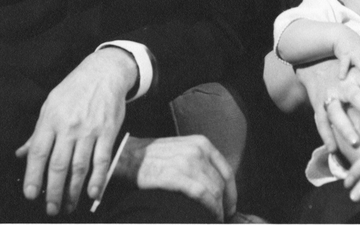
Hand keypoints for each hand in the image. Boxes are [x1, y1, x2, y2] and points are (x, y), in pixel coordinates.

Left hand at [15, 48, 136, 214]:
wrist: (104, 72)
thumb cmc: (75, 89)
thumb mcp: (51, 104)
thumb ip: (37, 132)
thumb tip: (21, 154)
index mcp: (51, 119)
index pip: (38, 153)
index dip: (33, 176)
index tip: (31, 194)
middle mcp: (69, 126)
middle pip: (58, 165)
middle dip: (53, 191)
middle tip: (50, 208)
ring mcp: (90, 130)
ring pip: (79, 167)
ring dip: (73, 191)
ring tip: (68, 206)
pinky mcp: (108, 132)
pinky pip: (102, 160)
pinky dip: (97, 179)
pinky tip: (92, 193)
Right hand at [113, 135, 236, 222]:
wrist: (127, 157)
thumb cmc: (153, 157)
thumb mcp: (182, 150)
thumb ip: (199, 161)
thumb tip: (215, 185)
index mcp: (201, 143)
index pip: (226, 171)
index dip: (232, 192)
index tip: (230, 207)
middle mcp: (198, 150)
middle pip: (221, 183)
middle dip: (225, 204)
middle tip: (223, 218)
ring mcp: (187, 162)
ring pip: (214, 190)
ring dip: (218, 209)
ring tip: (215, 220)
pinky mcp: (176, 175)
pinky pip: (202, 194)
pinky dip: (210, 209)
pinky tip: (209, 218)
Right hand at [296, 59, 359, 152]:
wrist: (317, 63)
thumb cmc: (350, 73)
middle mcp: (344, 84)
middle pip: (358, 97)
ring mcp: (329, 95)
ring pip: (335, 111)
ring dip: (345, 127)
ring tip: (356, 143)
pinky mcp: (317, 104)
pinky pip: (319, 121)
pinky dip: (325, 135)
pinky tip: (333, 150)